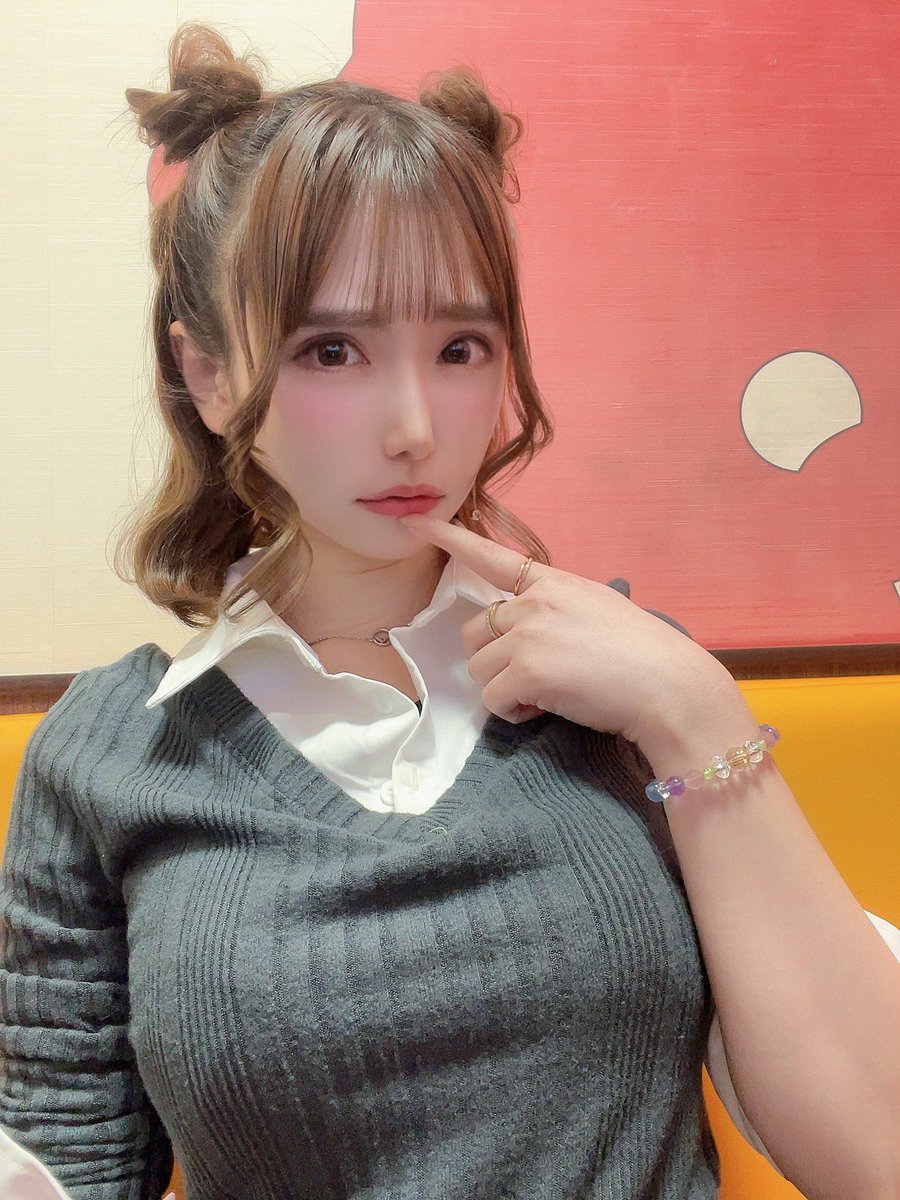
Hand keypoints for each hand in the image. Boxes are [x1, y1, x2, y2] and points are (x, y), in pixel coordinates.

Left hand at [400, 514, 730, 750]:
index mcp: (552, 583)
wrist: (668, 685)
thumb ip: (557, 610)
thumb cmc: (644, 654)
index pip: (492, 556)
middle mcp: (533, 603)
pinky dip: (514, 713)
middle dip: (493, 661)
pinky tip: (547, 709)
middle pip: (474, 633)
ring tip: (549, 695)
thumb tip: (530, 633)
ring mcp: (527, 635)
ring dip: (506, 690)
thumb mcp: (599, 609)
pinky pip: (493, 700)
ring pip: (480, 671)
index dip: (451, 539)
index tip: (416, 524)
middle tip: (533, 678)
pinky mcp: (526, 672)